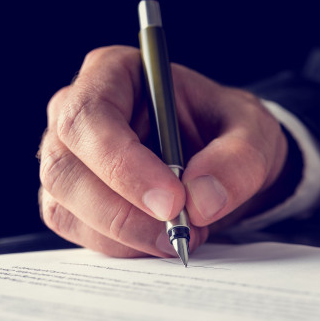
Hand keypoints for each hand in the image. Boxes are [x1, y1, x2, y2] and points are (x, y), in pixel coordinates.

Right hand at [38, 46, 288, 257]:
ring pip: (66, 207)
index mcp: (113, 73)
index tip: (171, 200)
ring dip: (126, 236)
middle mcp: (77, 115)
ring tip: (182, 236)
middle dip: (123, 212)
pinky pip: (81, 233)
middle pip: (65, 168)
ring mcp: (68, 160)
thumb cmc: (229, 130)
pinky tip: (162, 240)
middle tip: (180, 233)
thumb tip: (201, 199)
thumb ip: (238, 160)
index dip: (122, 163)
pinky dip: (124, 248)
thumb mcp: (254, 133)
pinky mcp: (74, 202)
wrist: (225, 162)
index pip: (89, 115)